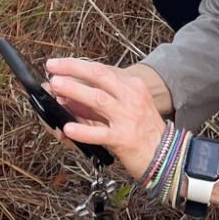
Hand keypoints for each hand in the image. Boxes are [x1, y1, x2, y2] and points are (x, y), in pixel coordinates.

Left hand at [42, 57, 167, 178]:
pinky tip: (68, 128)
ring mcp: (127, 117)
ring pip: (98, 99)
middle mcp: (131, 97)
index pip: (103, 70)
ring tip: (55, 85)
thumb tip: (70, 94)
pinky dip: (83, 130)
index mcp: (133, 85)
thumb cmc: (144, 130)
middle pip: (99, 75)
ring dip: (74, 90)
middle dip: (73, 68)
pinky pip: (100, 133)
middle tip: (52, 66)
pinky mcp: (123, 139)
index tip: (61, 65)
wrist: (166, 155)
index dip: (79, 66)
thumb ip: (104, 98)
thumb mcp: (130, 106)